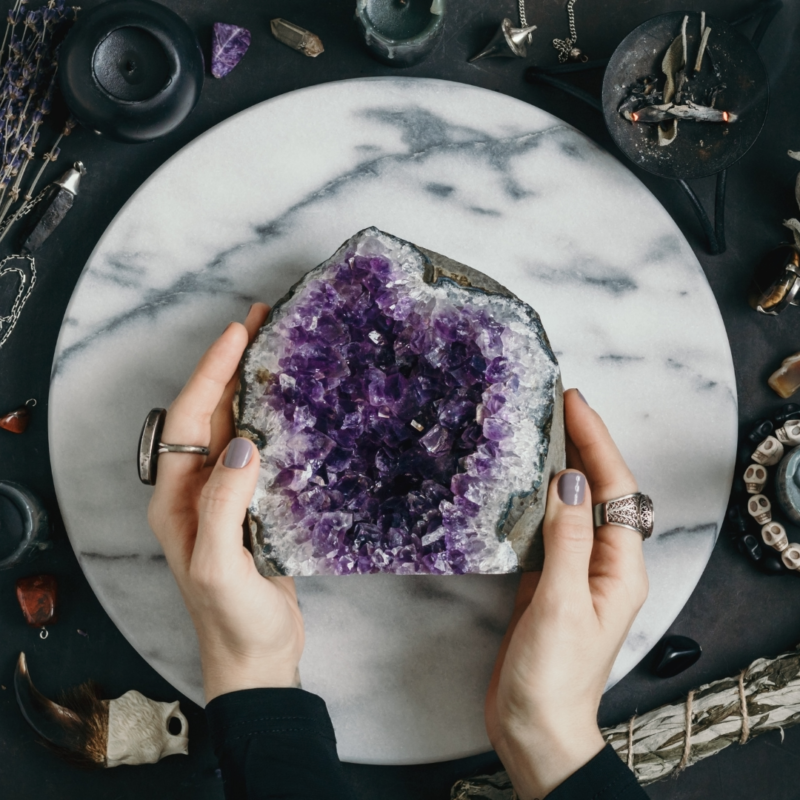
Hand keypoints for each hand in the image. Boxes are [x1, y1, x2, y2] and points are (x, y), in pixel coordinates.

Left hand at [147, 304, 304, 701]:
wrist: (256, 655)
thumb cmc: (231, 617)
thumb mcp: (220, 563)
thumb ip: (224, 503)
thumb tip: (243, 443)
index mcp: (176, 496)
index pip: (189, 417)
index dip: (212, 371)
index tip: (238, 332)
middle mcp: (195, 487)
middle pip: (207, 411)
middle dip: (229, 364)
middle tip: (259, 322)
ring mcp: (224, 494)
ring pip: (232, 424)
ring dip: (249, 385)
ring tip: (273, 348)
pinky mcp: (252, 504)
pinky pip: (257, 448)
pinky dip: (269, 417)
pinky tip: (290, 404)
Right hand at [485, 389, 648, 798]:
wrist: (534, 726)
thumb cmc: (553, 675)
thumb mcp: (563, 603)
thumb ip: (569, 540)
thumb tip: (570, 480)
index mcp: (621, 567)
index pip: (615, 489)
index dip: (597, 442)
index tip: (574, 404)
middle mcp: (604, 562)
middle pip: (599, 490)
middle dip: (584, 444)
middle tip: (558, 403)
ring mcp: (577, 569)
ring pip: (574, 504)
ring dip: (563, 465)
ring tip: (543, 429)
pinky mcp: (550, 578)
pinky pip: (551, 525)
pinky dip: (539, 497)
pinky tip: (523, 481)